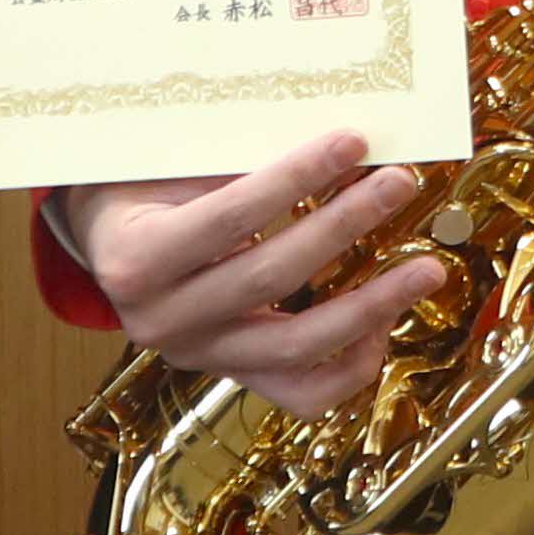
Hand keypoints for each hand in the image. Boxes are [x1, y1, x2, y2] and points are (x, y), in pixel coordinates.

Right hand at [81, 129, 455, 414]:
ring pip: (296, 347)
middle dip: (345, 225)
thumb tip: (337, 142)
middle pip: (270, 277)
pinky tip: (383, 322)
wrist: (108, 241)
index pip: (229, 216)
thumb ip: (240, 157)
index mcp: (135, 259)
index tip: (353, 142)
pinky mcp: (232, 376)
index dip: (296, 178)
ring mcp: (199, 356)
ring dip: (371, 305)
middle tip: (398, 182)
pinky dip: (350, 365)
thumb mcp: (170, 162)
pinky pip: (301, 393)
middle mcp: (161, 320)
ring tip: (425, 268)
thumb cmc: (143, 188)